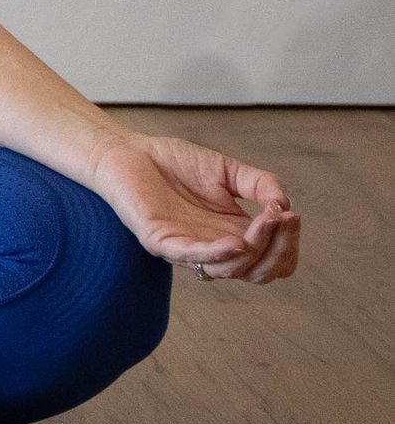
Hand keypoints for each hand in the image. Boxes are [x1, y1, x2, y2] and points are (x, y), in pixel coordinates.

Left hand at [85, 128, 299, 282]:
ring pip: (229, 270)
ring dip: (255, 249)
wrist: (130, 151)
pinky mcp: (159, 241)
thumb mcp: (228, 171)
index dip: (287, 245)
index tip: (292, 215)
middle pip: (258, 272)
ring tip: (266, 221)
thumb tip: (285, 205)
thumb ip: (259, 184)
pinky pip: (190, 257)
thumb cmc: (176, 163)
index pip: (272, 260)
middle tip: (284, 219)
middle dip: (279, 249)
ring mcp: (186, 248)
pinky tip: (236, 243)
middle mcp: (212, 247)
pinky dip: (215, 255)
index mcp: (232, 234)